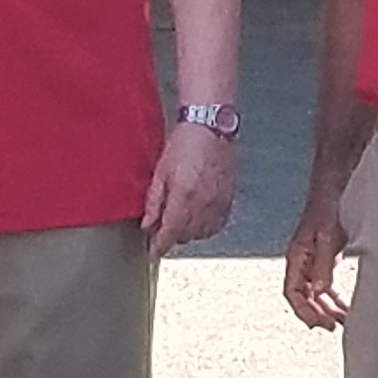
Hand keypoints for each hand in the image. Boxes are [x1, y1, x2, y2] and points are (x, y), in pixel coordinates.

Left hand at [141, 119, 237, 258]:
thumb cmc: (185, 142)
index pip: (170, 234)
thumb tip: (147, 225)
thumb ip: (154, 202)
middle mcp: (204, 204)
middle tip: (163, 227)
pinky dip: (207, 227)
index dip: (159, 246)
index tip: (153, 251)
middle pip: (186, 236)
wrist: (211, 126)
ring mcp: (219, 202)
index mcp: (184, 197)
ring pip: (203, 233)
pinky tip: (199, 219)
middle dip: (173, 236)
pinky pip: (218, 224)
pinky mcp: (229, 198)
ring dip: (190, 233)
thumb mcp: (160, 171)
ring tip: (180, 221)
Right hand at [282, 194, 351, 329]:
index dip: (304, 310)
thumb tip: (321, 289)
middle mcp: (302, 260)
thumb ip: (323, 263)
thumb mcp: (326, 235)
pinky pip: (325, 282)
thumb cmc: (326, 202)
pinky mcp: (325, 254)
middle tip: (333, 327)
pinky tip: (342, 305)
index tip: (319, 324)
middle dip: (317, 314)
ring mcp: (313, 258)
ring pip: (315, 291)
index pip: (292, 292)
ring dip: (326, 308)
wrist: (334, 183)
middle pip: (303, 296)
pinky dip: (333, 296)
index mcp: (296, 256)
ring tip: (341, 321)